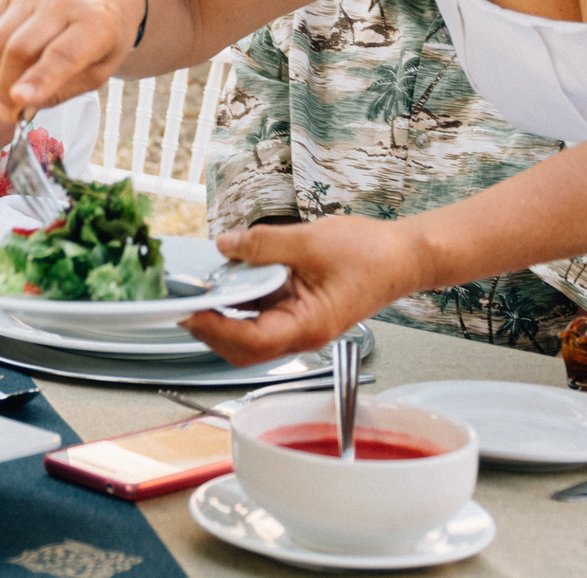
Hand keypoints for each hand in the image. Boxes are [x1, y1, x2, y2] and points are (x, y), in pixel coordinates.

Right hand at [0, 0, 138, 118]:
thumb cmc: (102, 35)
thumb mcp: (97, 72)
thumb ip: (59, 93)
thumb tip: (17, 109)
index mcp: (95, 24)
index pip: (61, 55)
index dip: (38, 80)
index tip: (18, 101)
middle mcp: (63, 1)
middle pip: (19, 50)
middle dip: (6, 88)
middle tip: (8, 110)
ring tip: (5, 89)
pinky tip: (0, 65)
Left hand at [182, 216, 430, 366]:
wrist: (402, 256)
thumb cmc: (372, 256)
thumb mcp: (311, 241)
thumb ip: (264, 244)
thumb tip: (227, 246)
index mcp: (308, 326)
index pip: (250, 341)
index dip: (214, 328)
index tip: (188, 310)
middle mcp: (300, 333)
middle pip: (243, 347)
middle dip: (210, 327)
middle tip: (184, 301)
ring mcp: (298, 323)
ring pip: (248, 332)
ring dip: (223, 312)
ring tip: (201, 288)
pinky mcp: (297, 310)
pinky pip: (261, 311)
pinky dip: (241, 298)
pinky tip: (230, 277)